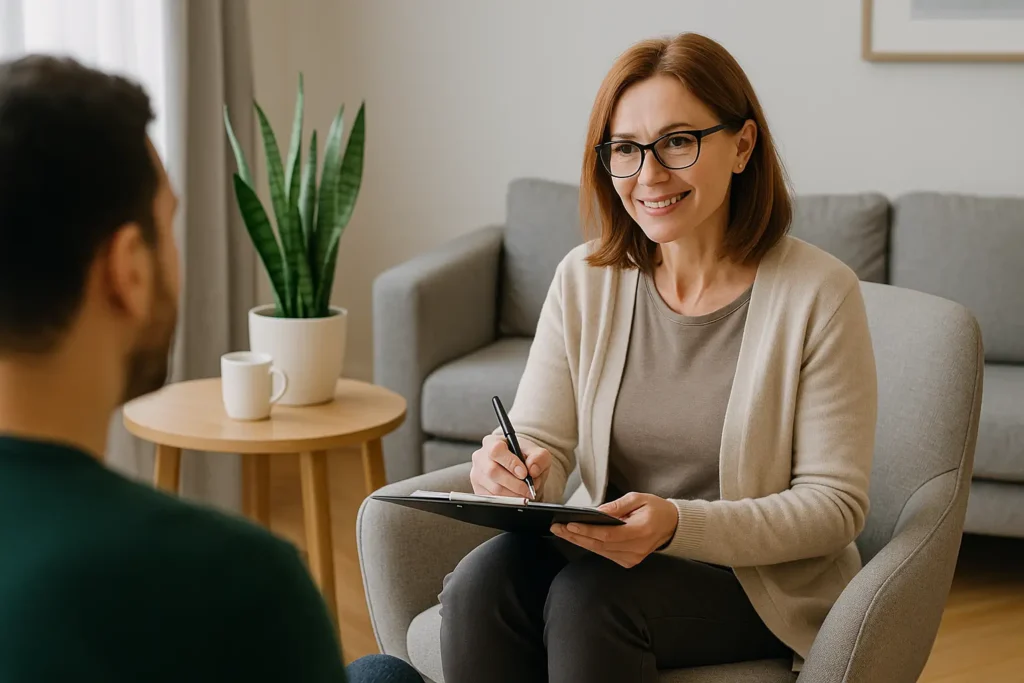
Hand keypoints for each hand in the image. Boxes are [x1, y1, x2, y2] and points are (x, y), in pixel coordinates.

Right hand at [470, 433, 550, 498]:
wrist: (519, 469)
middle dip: (515, 483)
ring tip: (525, 492)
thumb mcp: (537, 453)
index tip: (524, 473)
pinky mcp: (478, 490)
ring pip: (494, 488)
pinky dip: (508, 500)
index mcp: (492, 442)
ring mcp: (477, 475)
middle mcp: (480, 457)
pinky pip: (492, 499)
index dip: (510, 463)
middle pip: (493, 472)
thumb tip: (532, 469)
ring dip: (514, 494)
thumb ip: (539, 458)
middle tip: (528, 488)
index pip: (496, 450)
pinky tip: (516, 495)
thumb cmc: (525, 458)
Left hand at [550, 492, 678, 567]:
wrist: (672, 525)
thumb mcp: (638, 498)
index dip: (587, 530)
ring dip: (580, 541)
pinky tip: (577, 537)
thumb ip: (618, 505)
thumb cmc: (656, 509)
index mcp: (641, 531)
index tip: (570, 524)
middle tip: (557, 527)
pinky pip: (605, 554)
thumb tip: (597, 511)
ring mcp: (632, 558)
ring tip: (562, 531)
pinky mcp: (629, 561)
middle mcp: (636, 549)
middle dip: (576, 536)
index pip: (608, 534)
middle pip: (600, 545)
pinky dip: (590, 545)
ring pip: (600, 551)